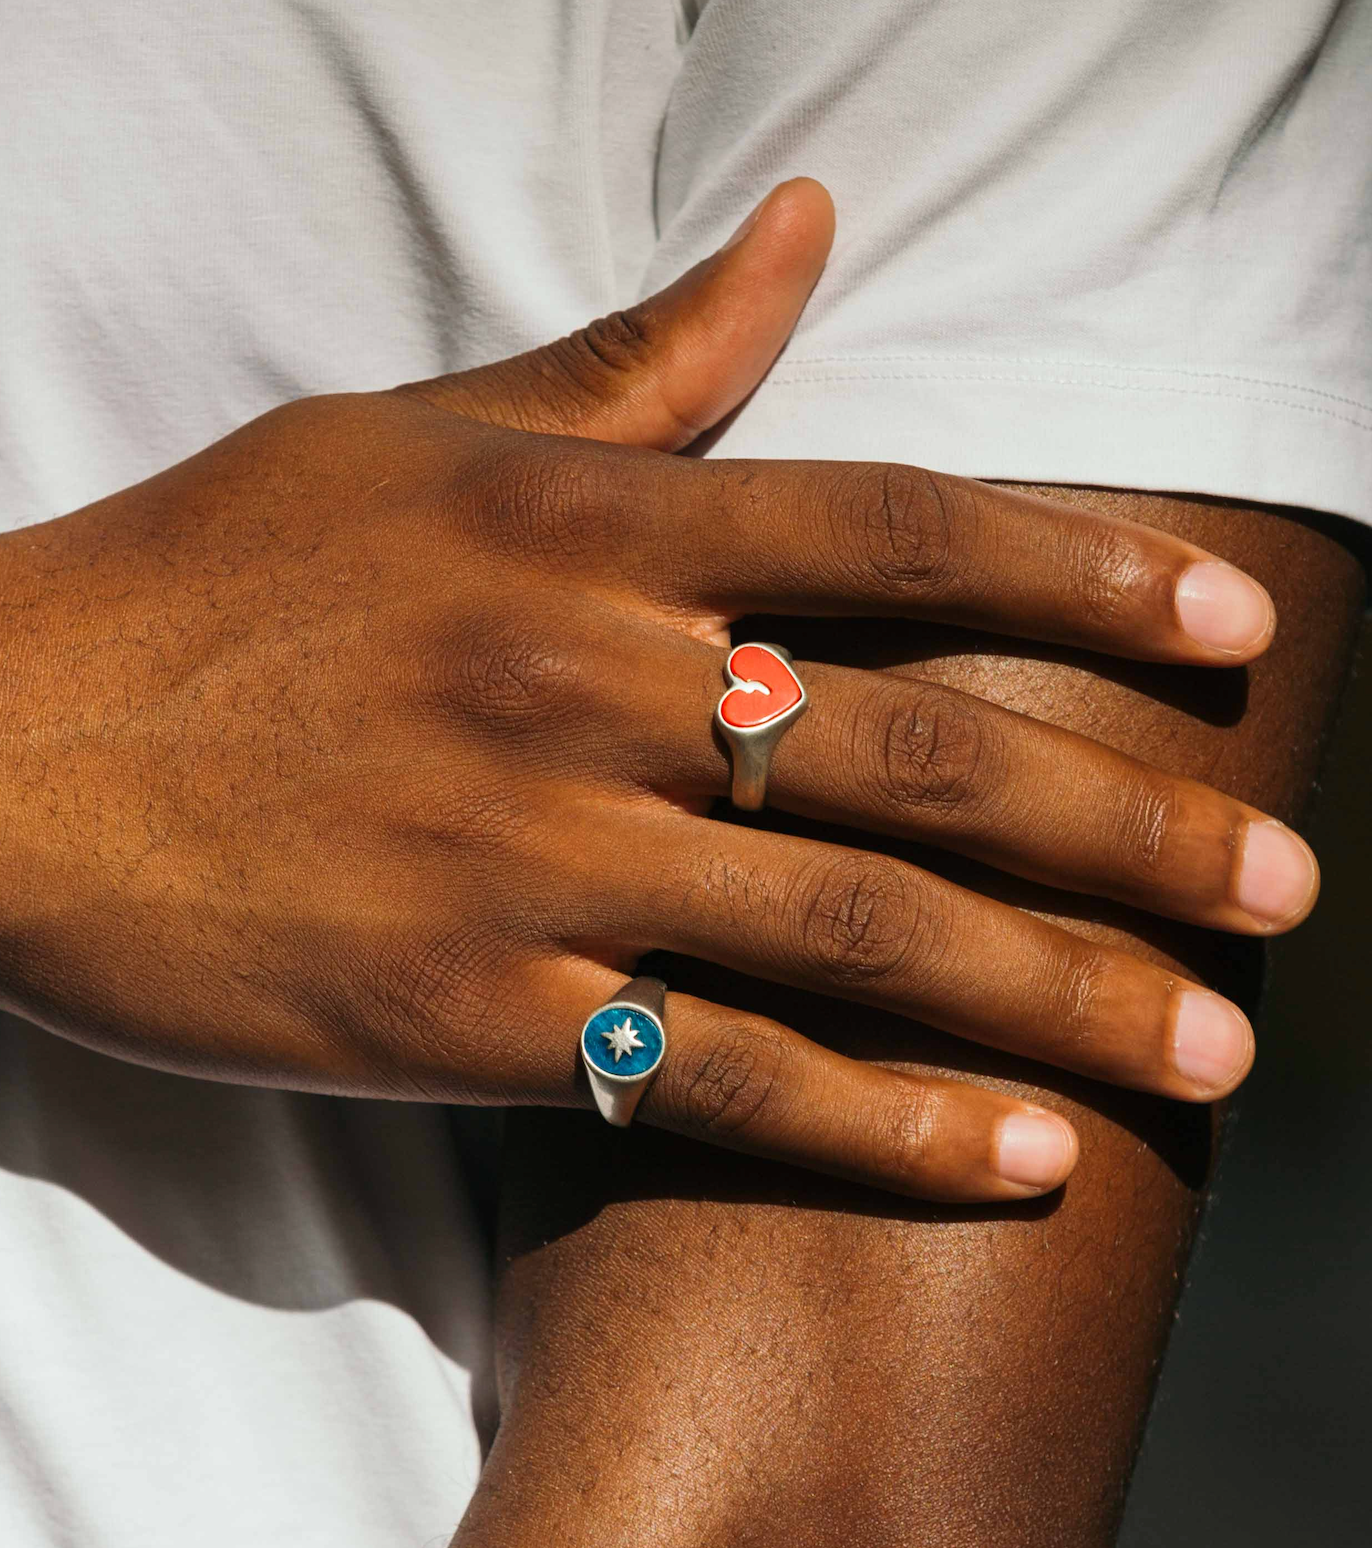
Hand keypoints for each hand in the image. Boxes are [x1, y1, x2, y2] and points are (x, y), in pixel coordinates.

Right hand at [0, 181, 1315, 1201]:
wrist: (0, 748)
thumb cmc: (217, 579)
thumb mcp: (420, 436)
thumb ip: (640, 359)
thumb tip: (804, 226)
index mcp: (584, 523)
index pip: (901, 529)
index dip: (1091, 571)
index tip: (1234, 624)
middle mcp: (584, 682)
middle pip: (925, 749)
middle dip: (1133, 822)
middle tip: (1283, 889)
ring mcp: (531, 860)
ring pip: (856, 931)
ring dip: (1059, 995)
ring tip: (1206, 1046)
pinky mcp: (470, 1019)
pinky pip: (721, 1080)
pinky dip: (887, 1126)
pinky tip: (1022, 1156)